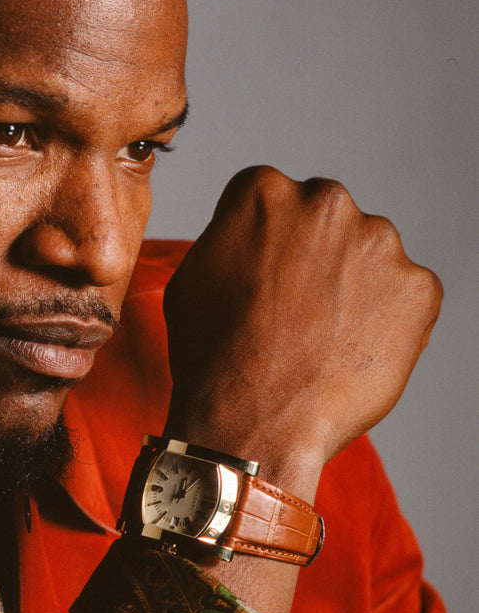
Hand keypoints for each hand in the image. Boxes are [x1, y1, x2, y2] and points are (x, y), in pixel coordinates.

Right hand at [163, 167, 441, 494]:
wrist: (253, 420)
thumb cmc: (214, 358)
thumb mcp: (193, 279)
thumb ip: (230, 242)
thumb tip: (248, 242)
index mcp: (264, 192)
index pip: (274, 198)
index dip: (268, 242)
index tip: (266, 274)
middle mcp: (327, 203)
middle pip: (328, 218)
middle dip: (316, 255)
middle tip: (296, 309)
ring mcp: (379, 244)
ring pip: (370, 255)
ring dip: (353, 285)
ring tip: (322, 338)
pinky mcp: (418, 288)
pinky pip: (406, 296)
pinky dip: (387, 320)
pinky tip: (350, 351)